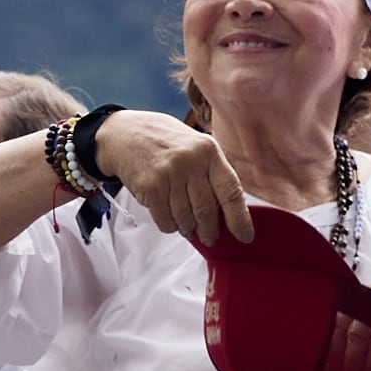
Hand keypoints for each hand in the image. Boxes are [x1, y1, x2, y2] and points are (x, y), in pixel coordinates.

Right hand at [93, 111, 252, 247]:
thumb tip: (230, 215)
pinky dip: (169, 225)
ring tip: (187, 226)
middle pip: (207, 210)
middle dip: (210, 230)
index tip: (245, 236)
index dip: (240, 219)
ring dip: (188, 228)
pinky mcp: (150, 186)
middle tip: (210, 237)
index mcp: (209, 150)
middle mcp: (190, 161)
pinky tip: (169, 217)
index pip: (231, 191)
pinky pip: (166, 221)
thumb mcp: (196, 147)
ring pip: (186, 219)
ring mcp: (169, 173)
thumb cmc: (166, 143)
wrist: (126, 133)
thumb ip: (213, 174)